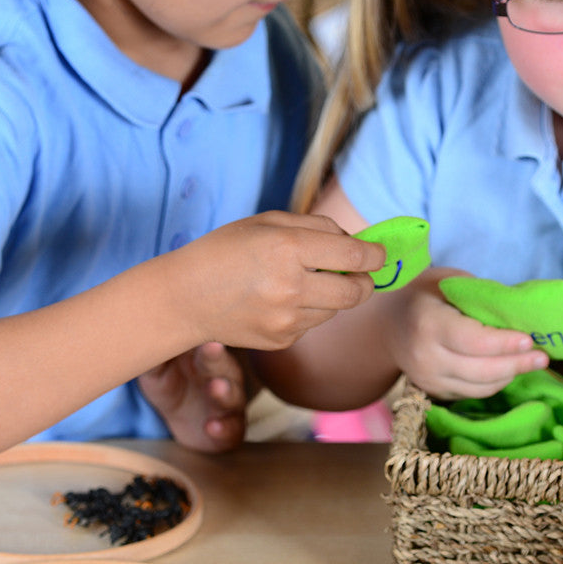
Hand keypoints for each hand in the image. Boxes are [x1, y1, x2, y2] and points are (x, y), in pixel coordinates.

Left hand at [138, 342, 251, 452]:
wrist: (185, 422)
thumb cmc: (171, 384)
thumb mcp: (155, 370)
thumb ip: (152, 356)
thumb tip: (140, 334)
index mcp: (205, 357)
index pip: (206, 342)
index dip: (202, 335)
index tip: (197, 326)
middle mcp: (221, 376)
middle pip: (222, 364)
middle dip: (215, 357)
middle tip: (211, 347)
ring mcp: (228, 403)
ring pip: (232, 396)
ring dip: (224, 391)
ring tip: (215, 387)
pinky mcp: (230, 429)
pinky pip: (231, 430)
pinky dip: (224, 429)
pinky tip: (213, 427)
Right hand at [169, 211, 383, 350]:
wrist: (184, 298)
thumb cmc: (226, 251)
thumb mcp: (268, 222)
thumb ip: (318, 228)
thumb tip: (357, 245)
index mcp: (287, 248)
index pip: (354, 257)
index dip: (375, 255)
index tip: (378, 254)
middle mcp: (290, 287)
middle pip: (357, 292)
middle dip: (365, 282)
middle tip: (357, 274)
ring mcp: (286, 319)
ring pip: (336, 309)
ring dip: (332, 296)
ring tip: (301, 283)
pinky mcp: (281, 341)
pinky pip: (312, 324)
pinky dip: (307, 311)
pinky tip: (278, 302)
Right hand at [387, 269, 548, 398]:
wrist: (387, 323)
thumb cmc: (425, 294)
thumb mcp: (451, 283)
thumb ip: (483, 300)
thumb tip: (524, 315)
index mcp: (428, 323)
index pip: (473, 341)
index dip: (504, 344)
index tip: (530, 339)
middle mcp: (425, 357)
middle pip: (480, 370)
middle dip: (516, 364)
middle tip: (543, 357)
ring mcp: (427, 379)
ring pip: (479, 387)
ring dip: (510, 375)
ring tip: (533, 362)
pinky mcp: (434, 392)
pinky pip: (472, 393)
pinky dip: (496, 382)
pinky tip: (510, 369)